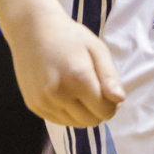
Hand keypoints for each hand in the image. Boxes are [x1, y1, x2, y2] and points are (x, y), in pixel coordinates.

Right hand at [6, 7, 124, 126]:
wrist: (32, 30)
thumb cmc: (69, 36)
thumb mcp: (96, 49)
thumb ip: (109, 76)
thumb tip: (120, 100)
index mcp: (78, 78)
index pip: (105, 111)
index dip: (111, 103)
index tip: (107, 89)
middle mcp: (59, 94)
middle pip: (91, 121)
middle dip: (98, 109)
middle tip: (94, 87)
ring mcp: (44, 102)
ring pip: (75, 124)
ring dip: (82, 112)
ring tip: (77, 87)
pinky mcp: (34, 106)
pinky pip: (58, 121)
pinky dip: (66, 112)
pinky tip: (64, 91)